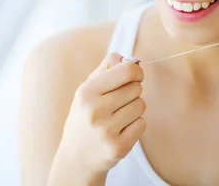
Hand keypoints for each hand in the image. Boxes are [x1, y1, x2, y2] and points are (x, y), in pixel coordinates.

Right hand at [51, 53, 145, 180]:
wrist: (76, 158)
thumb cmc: (84, 117)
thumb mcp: (86, 90)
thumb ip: (106, 69)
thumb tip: (132, 60)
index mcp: (86, 92)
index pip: (126, 70)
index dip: (136, 71)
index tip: (134, 76)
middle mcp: (95, 110)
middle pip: (136, 88)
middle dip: (132, 91)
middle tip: (119, 101)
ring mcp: (107, 130)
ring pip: (141, 105)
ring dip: (134, 108)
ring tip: (118, 116)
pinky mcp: (118, 147)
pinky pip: (142, 124)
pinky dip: (136, 125)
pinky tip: (121, 129)